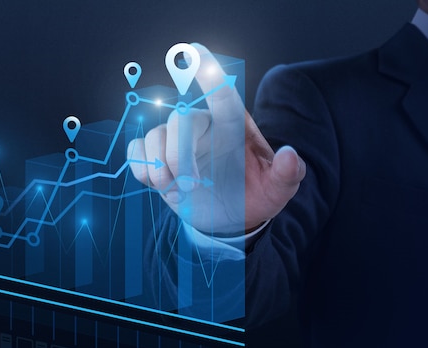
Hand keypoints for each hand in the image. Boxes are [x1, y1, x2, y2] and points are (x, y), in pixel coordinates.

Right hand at [127, 43, 305, 233]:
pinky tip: (162, 186)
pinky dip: (143, 169)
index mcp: (234, 126)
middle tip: (192, 186)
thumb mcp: (279, 189)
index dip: (207, 71)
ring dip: (161, 168)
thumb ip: (289, 173)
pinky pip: (136, 150)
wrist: (230, 217)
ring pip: (155, 136)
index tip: (195, 49)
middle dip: (179, 155)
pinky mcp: (158, 158)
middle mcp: (203, 127)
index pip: (222, 94)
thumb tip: (291, 155)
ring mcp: (177, 142)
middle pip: (180, 120)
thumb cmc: (256, 194)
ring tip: (179, 192)